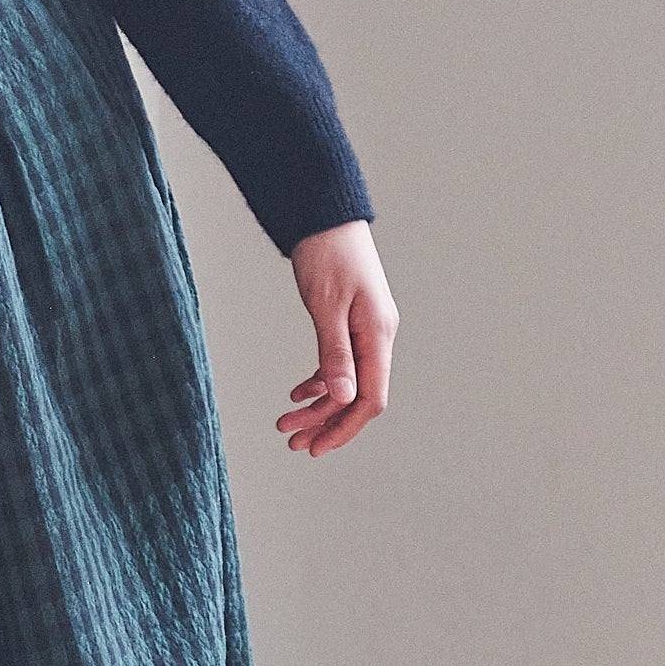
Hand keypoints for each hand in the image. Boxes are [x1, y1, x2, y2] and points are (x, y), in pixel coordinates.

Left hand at [279, 220, 395, 457]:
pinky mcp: (351, 324)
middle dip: (326, 423)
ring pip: (346, 383)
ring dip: (318, 406)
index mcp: (378, 335)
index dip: (345, 427)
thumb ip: (336, 354)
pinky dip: (320, 381)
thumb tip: (346, 398)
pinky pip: (340, 364)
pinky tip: (297, 393)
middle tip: (292, 443)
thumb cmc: (327, 254)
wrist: (324, 217)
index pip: (370, 398)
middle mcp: (377, 337)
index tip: (317, 448)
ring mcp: (366, 331)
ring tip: (286, 423)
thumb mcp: (327, 306)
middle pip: (357, 397)